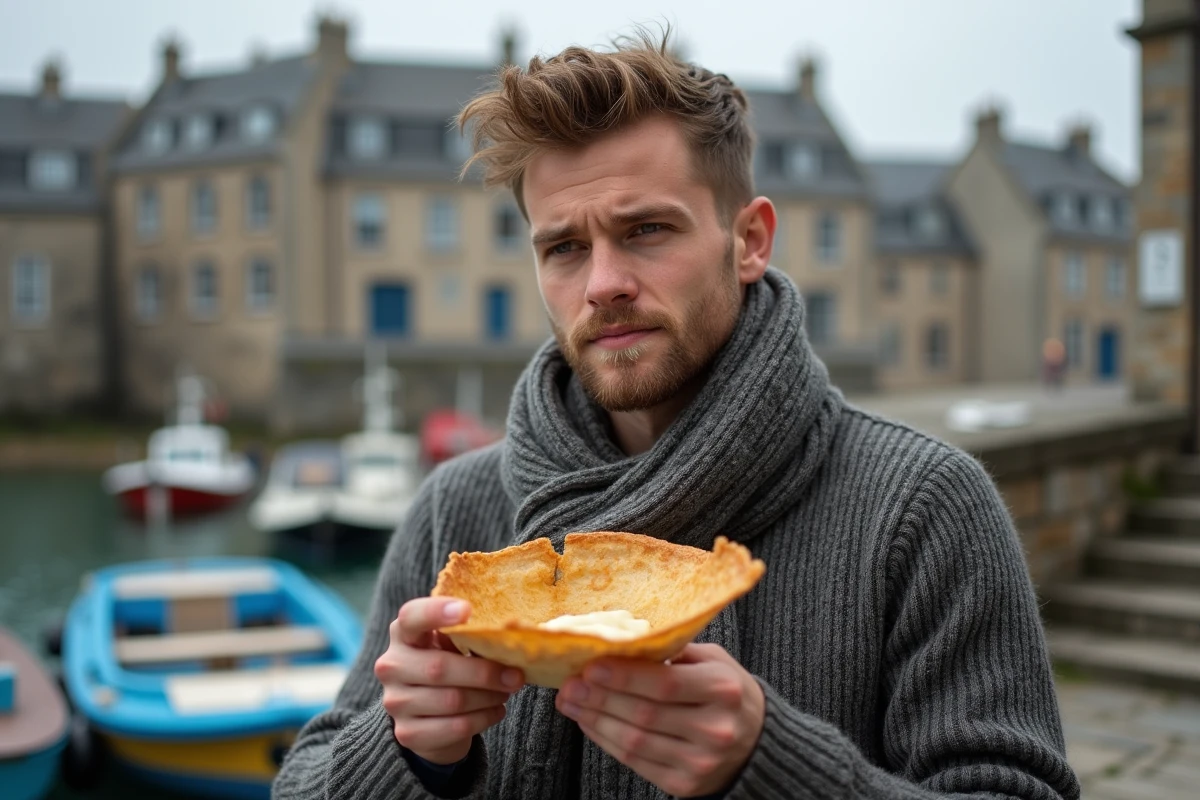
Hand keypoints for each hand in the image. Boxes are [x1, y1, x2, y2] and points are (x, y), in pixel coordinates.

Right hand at [374, 596, 523, 764]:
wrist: (428, 716)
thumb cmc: (447, 665)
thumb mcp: (451, 644)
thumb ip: (467, 635)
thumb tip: (509, 635)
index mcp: (403, 633)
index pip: (411, 617)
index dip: (436, 612)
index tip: (467, 610)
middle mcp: (391, 666)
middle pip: (439, 668)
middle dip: (484, 673)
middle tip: (515, 675)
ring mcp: (396, 702)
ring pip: (452, 701)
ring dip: (488, 697)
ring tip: (507, 691)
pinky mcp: (408, 733)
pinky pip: (455, 726)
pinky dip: (484, 718)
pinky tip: (496, 710)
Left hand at [555, 643, 763, 797]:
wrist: (755, 742)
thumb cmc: (726, 692)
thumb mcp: (713, 661)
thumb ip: (673, 652)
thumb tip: (620, 643)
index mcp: (723, 689)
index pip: (665, 684)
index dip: (624, 677)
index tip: (590, 666)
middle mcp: (715, 728)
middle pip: (644, 714)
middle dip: (600, 698)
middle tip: (569, 684)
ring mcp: (700, 761)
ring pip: (635, 742)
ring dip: (595, 720)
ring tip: (571, 702)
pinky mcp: (685, 784)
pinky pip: (636, 762)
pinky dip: (607, 741)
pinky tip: (590, 722)